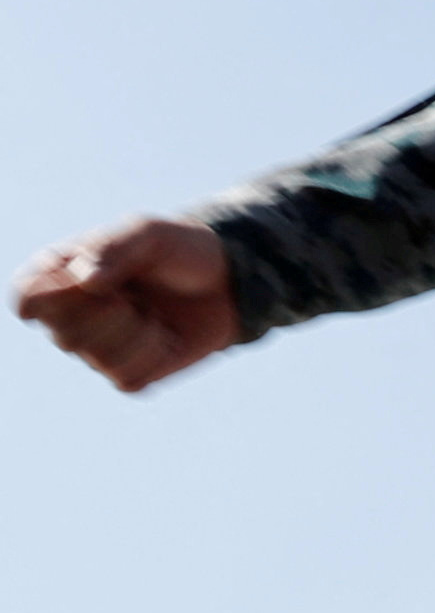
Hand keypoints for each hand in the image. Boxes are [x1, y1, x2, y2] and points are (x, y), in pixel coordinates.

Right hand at [15, 217, 239, 392]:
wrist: (229, 280)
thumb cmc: (180, 250)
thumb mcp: (149, 233)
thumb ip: (114, 248)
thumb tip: (85, 282)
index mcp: (59, 275)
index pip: (26, 297)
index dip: (55, 295)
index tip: (85, 280)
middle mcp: (70, 315)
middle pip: (65, 335)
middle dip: (111, 314)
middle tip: (135, 295)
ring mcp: (98, 347)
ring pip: (98, 359)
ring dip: (138, 334)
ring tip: (152, 312)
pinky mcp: (131, 371)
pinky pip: (128, 380)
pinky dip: (154, 357)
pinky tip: (164, 337)